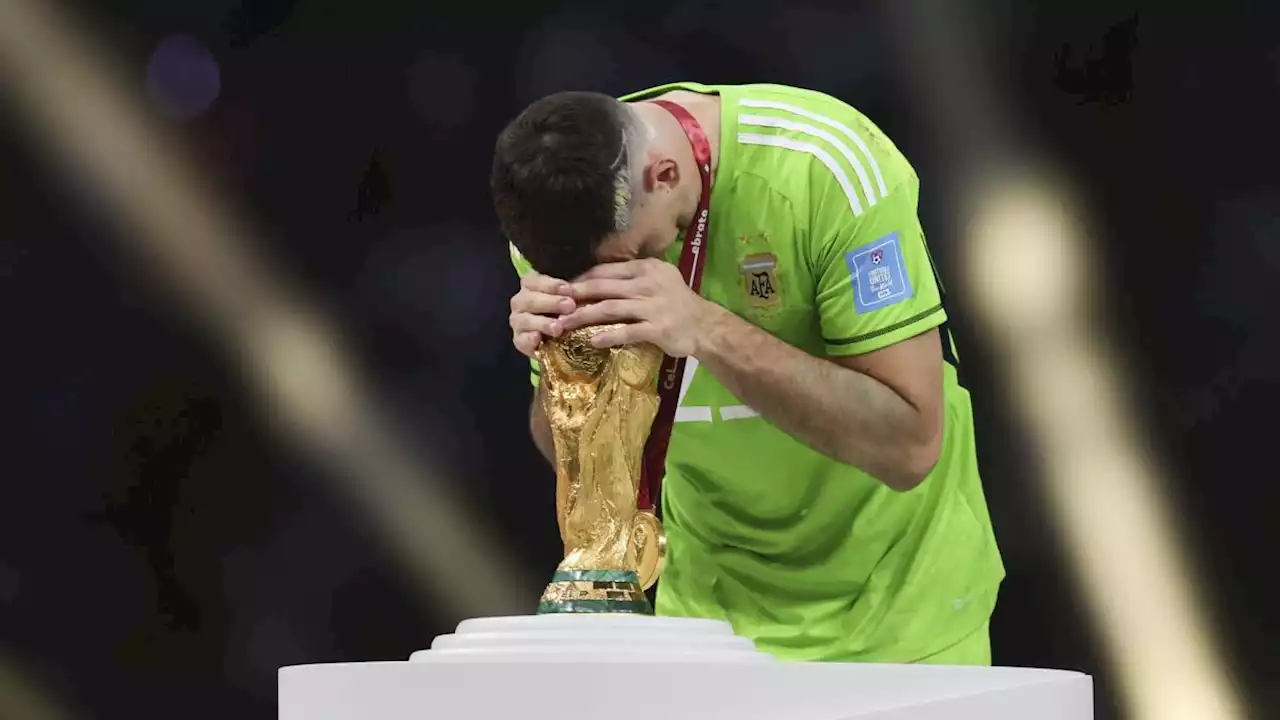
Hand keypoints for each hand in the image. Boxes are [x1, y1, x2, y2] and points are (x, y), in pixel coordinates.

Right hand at [509, 271, 575, 357]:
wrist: (561, 339)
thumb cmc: (566, 311)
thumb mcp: (570, 298)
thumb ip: (571, 293)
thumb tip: (582, 289)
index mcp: (531, 286)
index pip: (535, 281)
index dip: (551, 285)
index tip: (569, 290)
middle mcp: (521, 302)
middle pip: (530, 300)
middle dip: (551, 303)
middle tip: (570, 306)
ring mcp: (518, 322)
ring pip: (525, 320)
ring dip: (542, 323)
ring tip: (558, 328)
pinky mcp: (520, 341)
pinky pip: (520, 340)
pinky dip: (528, 340)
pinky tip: (537, 339)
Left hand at [558, 258, 712, 356]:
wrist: (704, 325)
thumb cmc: (678, 302)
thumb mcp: (659, 279)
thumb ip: (633, 277)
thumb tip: (599, 277)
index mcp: (646, 268)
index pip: (607, 270)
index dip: (583, 278)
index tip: (563, 287)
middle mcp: (648, 284)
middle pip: (604, 287)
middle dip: (576, 295)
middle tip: (555, 303)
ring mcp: (653, 306)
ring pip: (610, 308)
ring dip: (584, 316)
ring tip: (564, 324)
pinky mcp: (657, 328)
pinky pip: (627, 331)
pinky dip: (608, 336)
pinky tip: (592, 340)